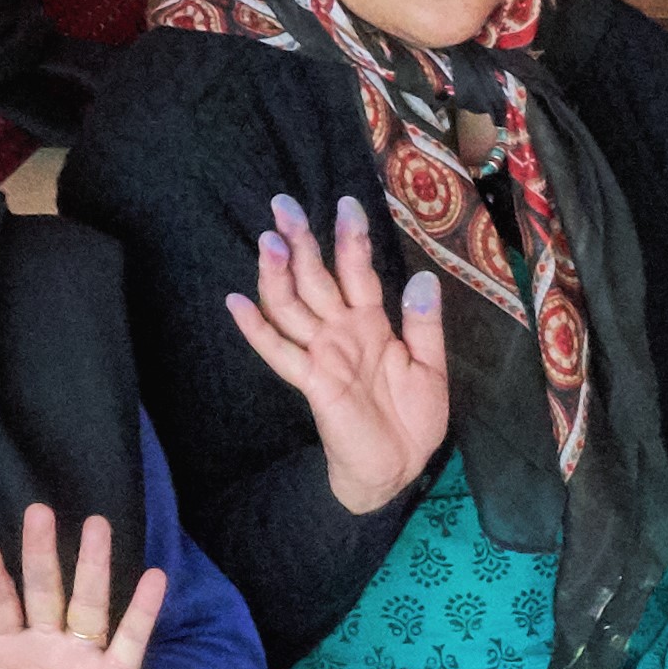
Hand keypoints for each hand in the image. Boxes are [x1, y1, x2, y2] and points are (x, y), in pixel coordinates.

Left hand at [0, 506, 167, 668]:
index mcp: (3, 646)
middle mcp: (44, 639)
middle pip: (44, 588)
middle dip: (40, 551)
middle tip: (37, 511)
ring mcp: (82, 652)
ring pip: (88, 601)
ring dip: (93, 564)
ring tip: (95, 525)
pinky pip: (130, 637)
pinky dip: (143, 609)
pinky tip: (154, 578)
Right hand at [228, 193, 450, 518]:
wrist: (399, 465)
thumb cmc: (413, 417)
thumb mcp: (431, 366)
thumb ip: (424, 323)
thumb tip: (423, 276)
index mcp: (372, 322)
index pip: (356, 271)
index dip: (350, 239)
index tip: (345, 203)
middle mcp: (341, 331)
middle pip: (315, 278)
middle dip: (300, 242)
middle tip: (284, 204)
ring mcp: (323, 354)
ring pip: (292, 307)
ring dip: (278, 275)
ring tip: (267, 242)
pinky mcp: (312, 382)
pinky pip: (280, 353)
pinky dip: (257, 329)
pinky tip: (236, 303)